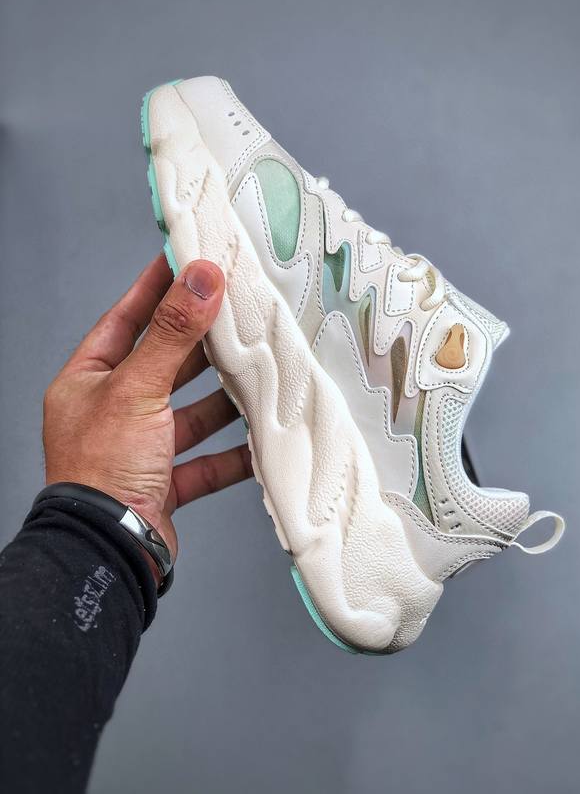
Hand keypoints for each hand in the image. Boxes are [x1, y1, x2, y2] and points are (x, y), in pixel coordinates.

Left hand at [43, 254, 252, 566]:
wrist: (108, 550)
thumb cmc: (100, 469)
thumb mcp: (137, 388)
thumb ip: (172, 333)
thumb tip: (200, 279)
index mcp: (89, 382)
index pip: (126, 320)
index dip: (156, 289)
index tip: (186, 260)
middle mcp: (112, 412)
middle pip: (164, 365)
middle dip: (202, 345)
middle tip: (238, 313)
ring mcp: (139, 449)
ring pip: (190, 413)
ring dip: (223, 399)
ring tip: (259, 373)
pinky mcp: (165, 482)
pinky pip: (207, 459)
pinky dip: (233, 451)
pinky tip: (260, 439)